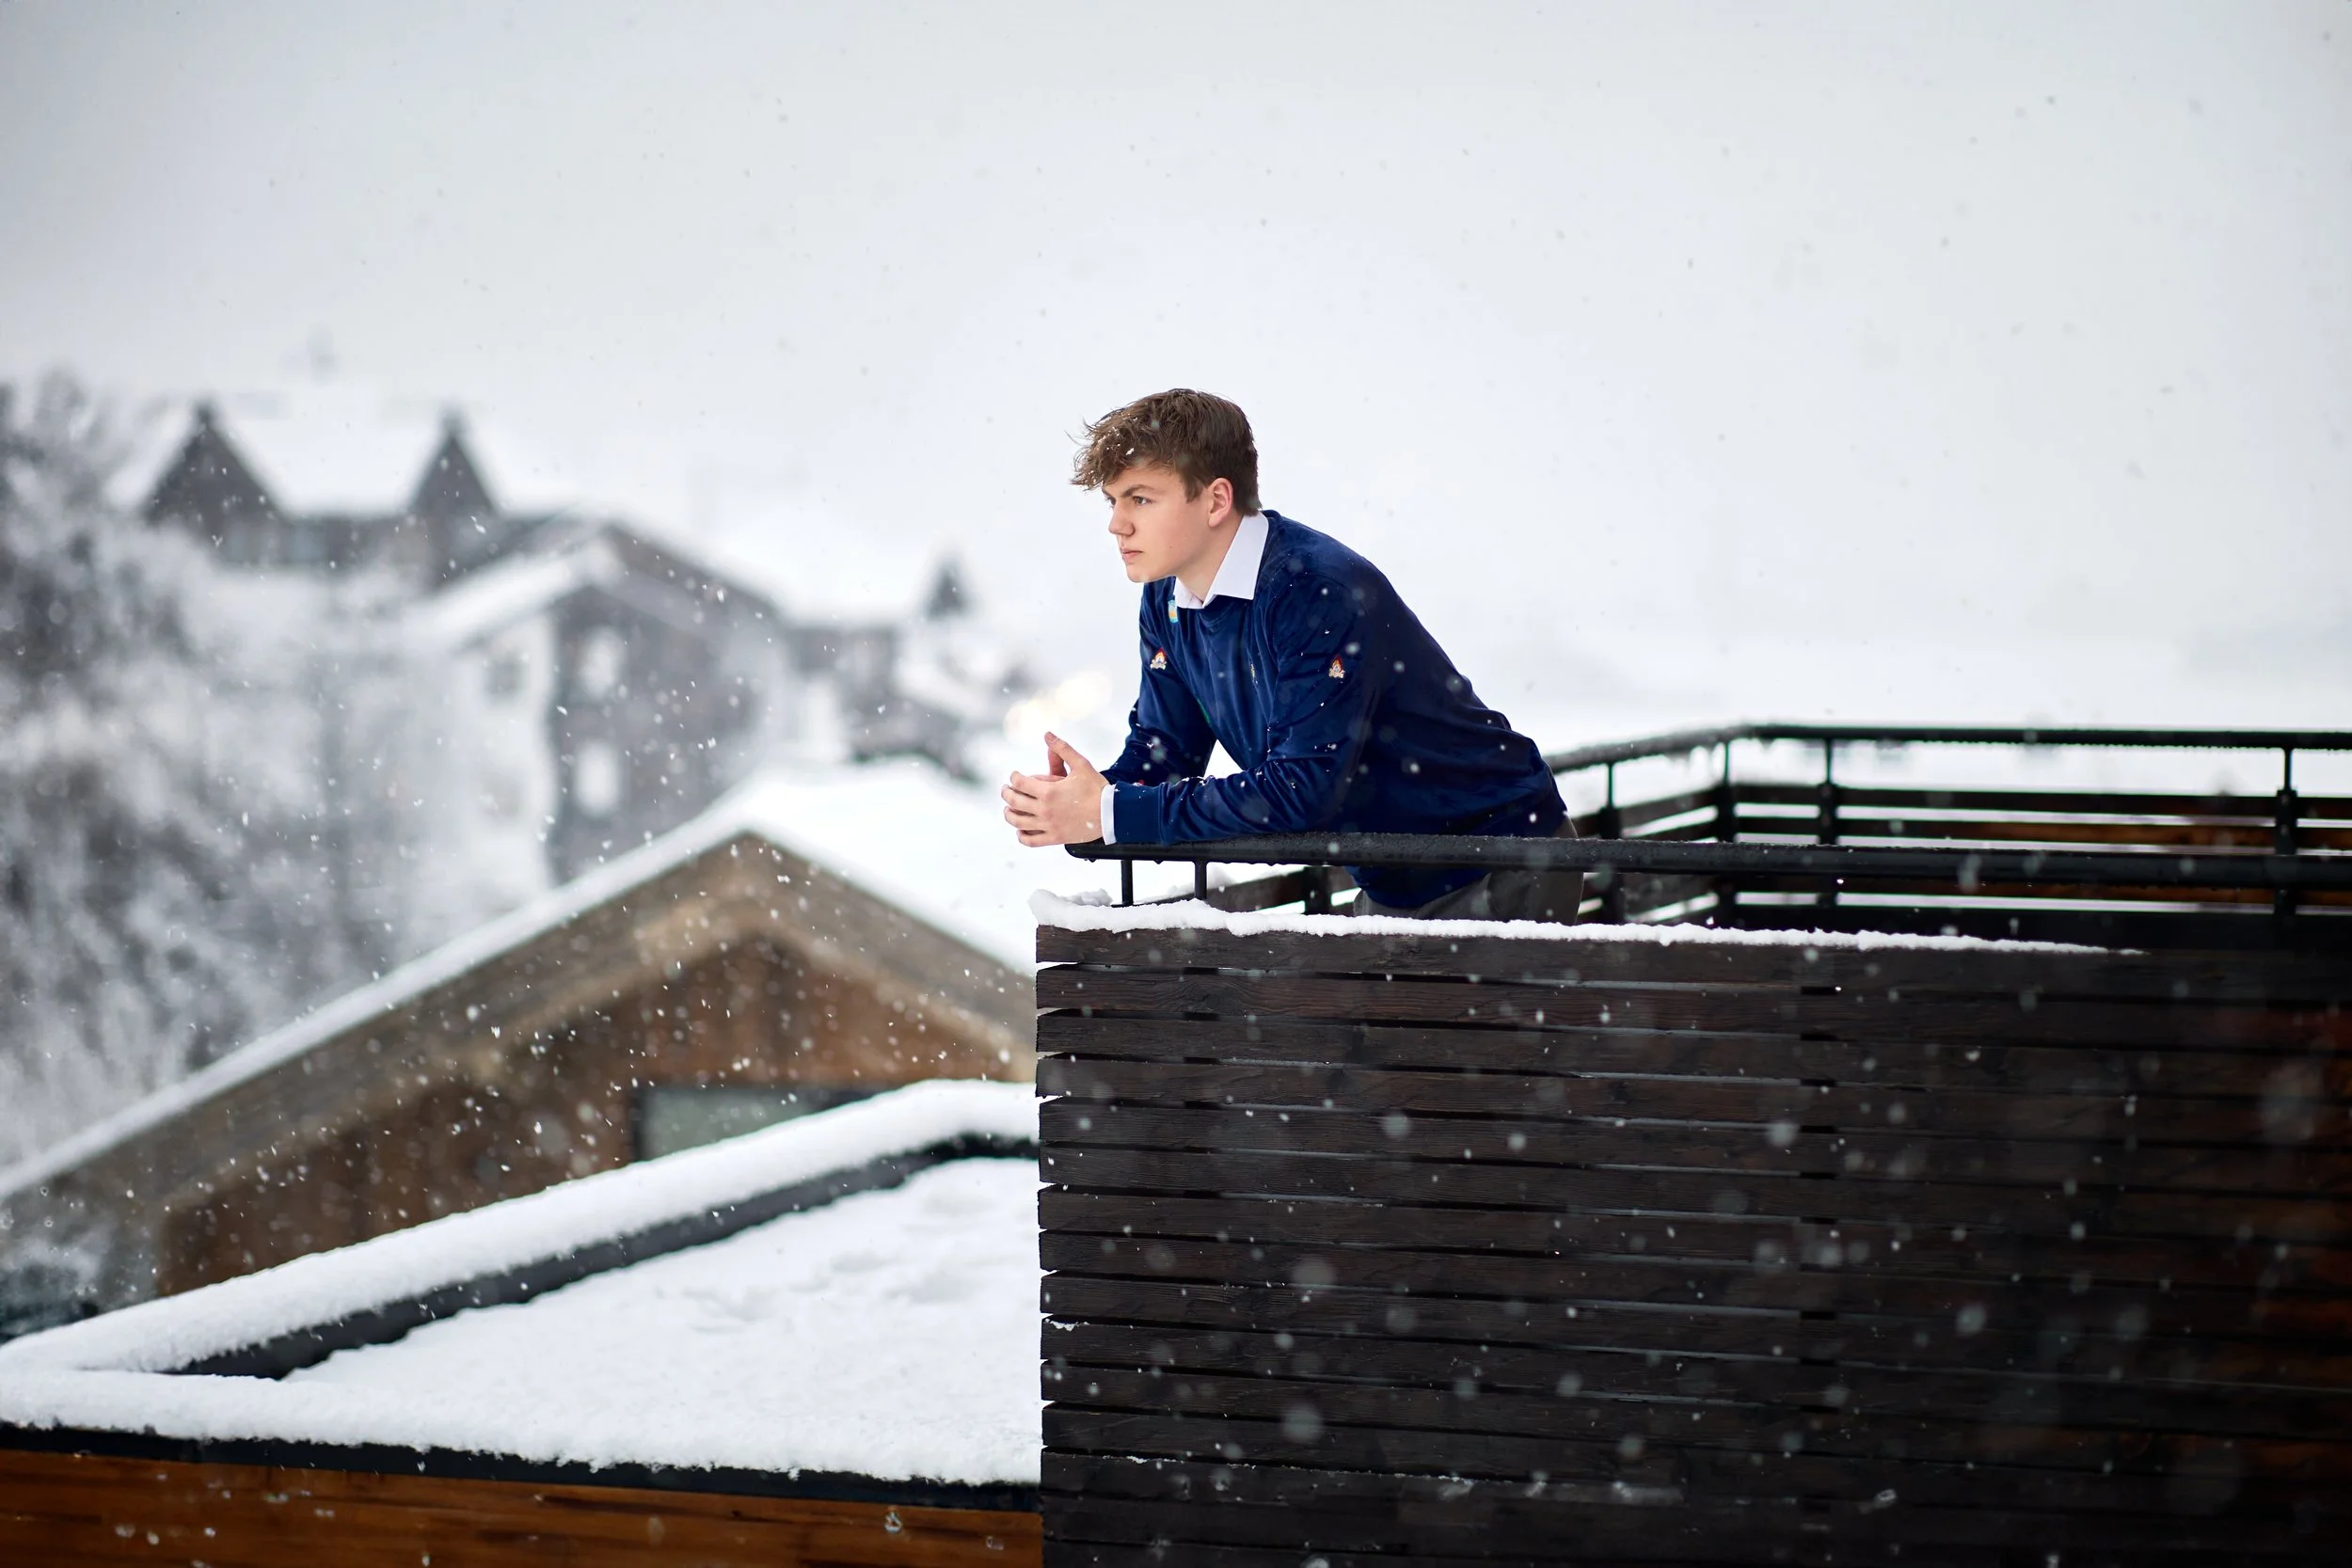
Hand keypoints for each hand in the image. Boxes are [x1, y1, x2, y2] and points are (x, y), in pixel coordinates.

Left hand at [1001, 732, 1105, 846]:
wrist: (1112, 813)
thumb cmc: (1097, 788)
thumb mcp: (1081, 764)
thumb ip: (1062, 749)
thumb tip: (1047, 734)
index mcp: (1048, 791)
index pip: (1019, 783)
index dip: (1014, 777)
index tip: (1014, 775)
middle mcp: (1045, 810)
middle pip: (1014, 802)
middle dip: (1007, 793)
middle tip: (1006, 789)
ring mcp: (1049, 826)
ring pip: (1018, 823)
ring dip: (1009, 815)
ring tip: (1008, 810)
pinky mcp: (1055, 838)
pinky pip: (1032, 841)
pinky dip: (1022, 837)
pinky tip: (1020, 831)